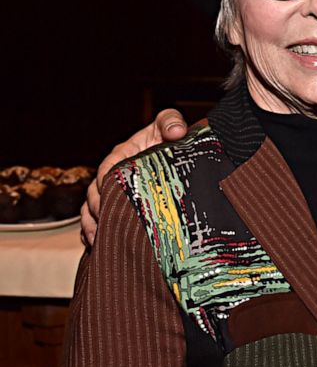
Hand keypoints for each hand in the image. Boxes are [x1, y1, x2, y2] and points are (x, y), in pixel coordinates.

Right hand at [80, 109, 187, 245]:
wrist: (174, 156)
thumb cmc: (169, 139)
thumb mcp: (170, 125)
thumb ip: (171, 122)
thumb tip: (177, 131)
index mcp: (122, 155)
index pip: (107, 169)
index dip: (107, 184)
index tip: (112, 197)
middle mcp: (111, 174)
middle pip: (95, 194)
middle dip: (99, 210)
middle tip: (109, 226)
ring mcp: (110, 193)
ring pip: (90, 210)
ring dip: (92, 225)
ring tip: (99, 241)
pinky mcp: (112, 207)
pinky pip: (92, 222)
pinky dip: (91, 233)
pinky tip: (96, 245)